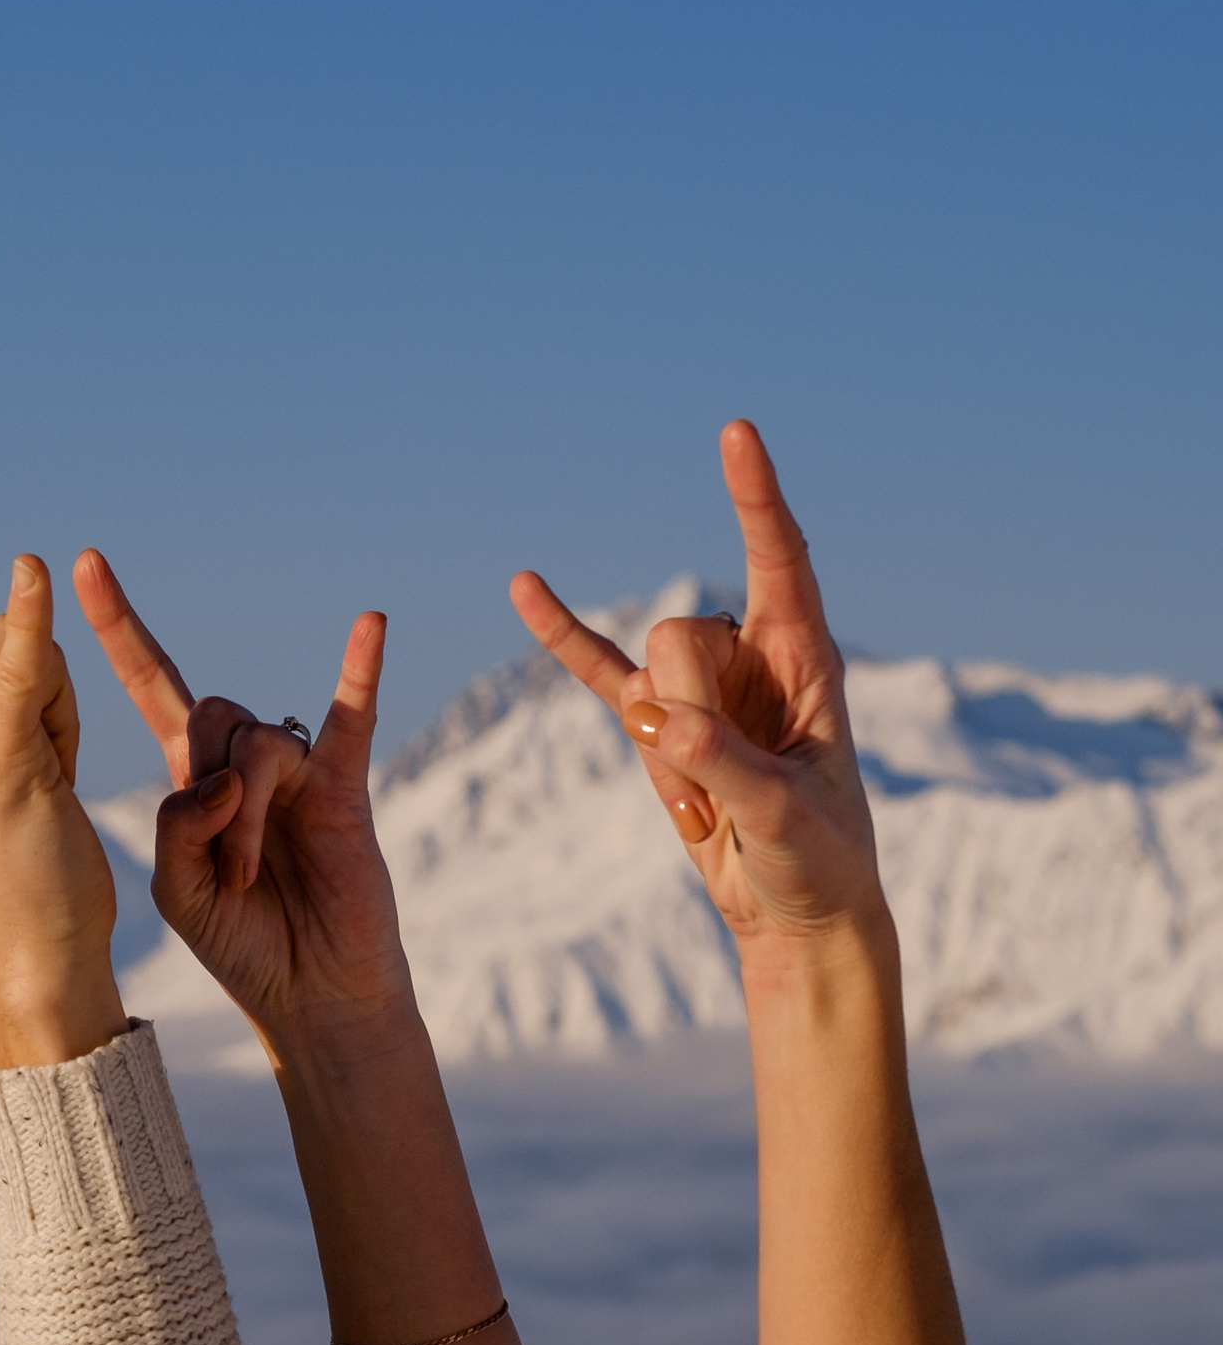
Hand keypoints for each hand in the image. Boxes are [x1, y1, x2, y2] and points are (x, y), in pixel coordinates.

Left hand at [73, 550, 410, 1046]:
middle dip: (207, 789)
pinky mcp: (346, 790)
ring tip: (254, 875)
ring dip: (248, 814)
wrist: (312, 997)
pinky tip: (369, 625)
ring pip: (256, 744)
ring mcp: (297, 773)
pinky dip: (358, 671)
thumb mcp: (178, 890)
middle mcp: (242, 764)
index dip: (117, 628)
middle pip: (207, 713)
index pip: (148, 683)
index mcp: (192, 781)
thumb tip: (224, 776)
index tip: (82, 565)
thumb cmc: (242, 945)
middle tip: (225, 869)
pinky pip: (350, 718)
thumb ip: (179, 827)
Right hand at [509, 421, 886, 951]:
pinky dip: (562, 635)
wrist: (795, 910)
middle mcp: (752, 658)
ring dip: (664, 759)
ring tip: (710, 811)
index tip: (735, 434)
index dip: (755, 498)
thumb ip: (727, 763)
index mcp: (807, 660)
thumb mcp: (788, 817)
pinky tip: (525, 589)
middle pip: (680, 636)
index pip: (780, 559)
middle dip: (686, 714)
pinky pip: (597, 671)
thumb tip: (654, 717)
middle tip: (725, 795)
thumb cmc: (819, 860)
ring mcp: (698, 688)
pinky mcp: (656, 725)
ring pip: (643, 673)